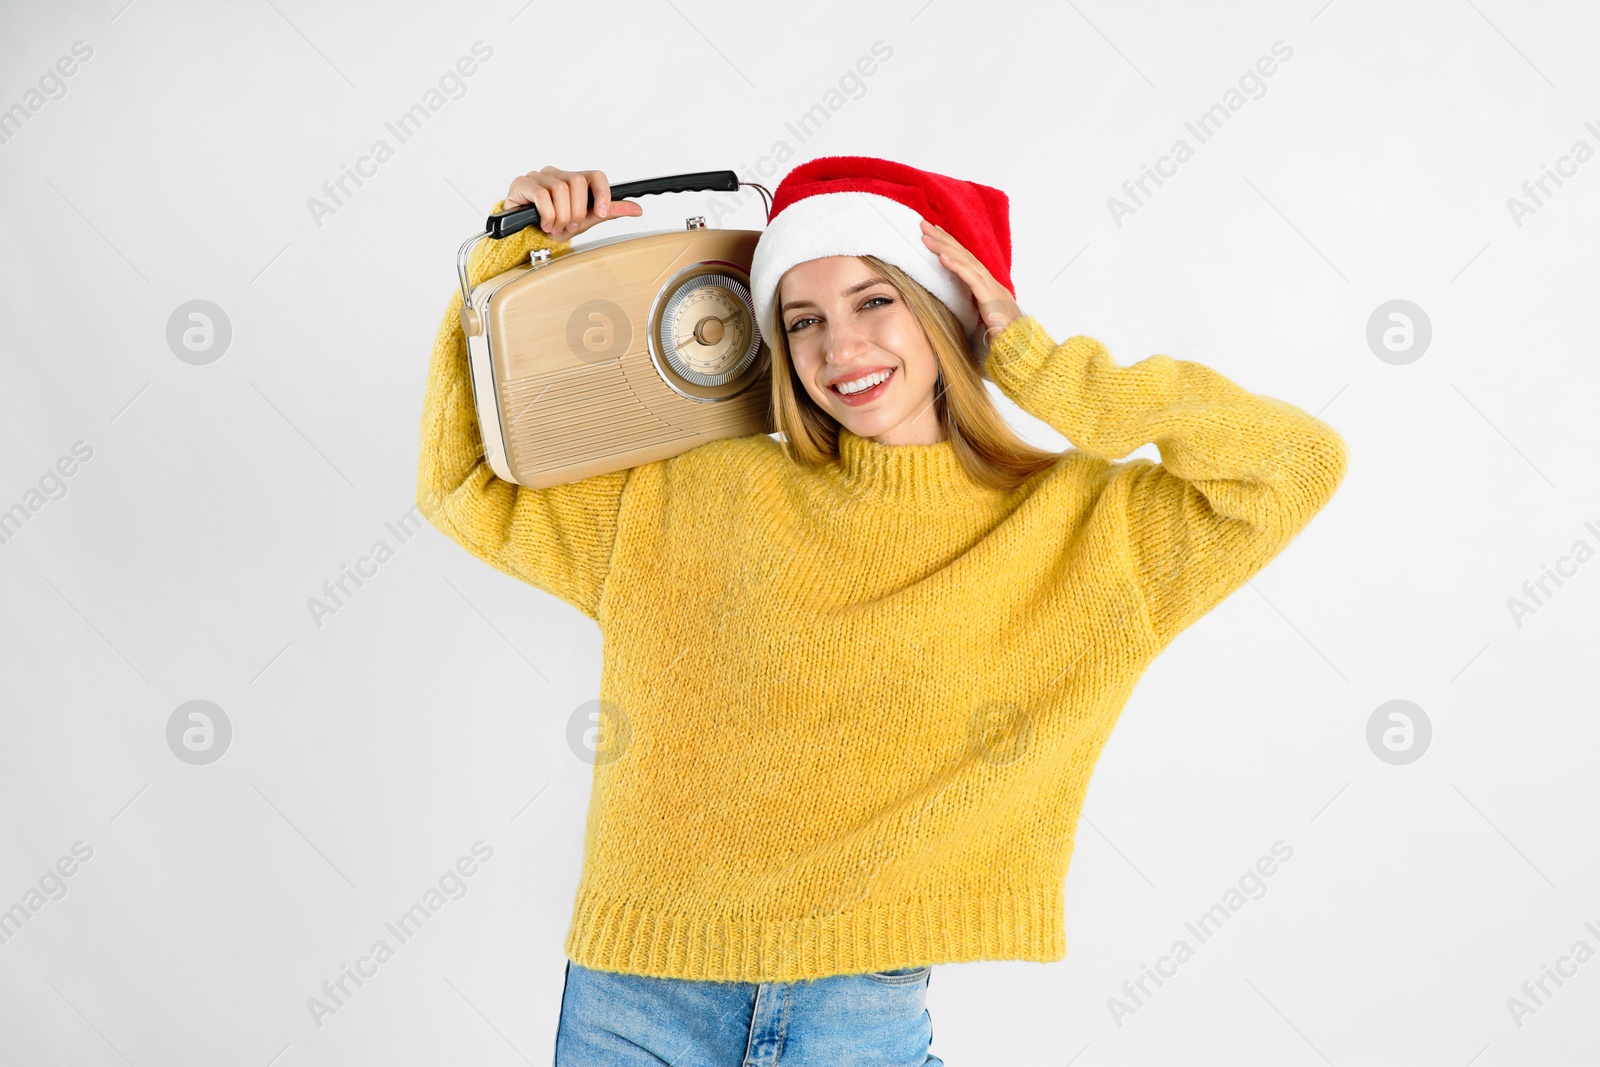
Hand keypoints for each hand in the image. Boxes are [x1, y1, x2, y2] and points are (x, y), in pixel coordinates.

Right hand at [504, 166, 643, 238]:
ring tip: (556, 226)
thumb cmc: (553, 225)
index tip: (601, 213)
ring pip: (561, 189)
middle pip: (578, 183)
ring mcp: (539, 176)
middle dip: (577, 211)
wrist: (524, 236)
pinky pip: (542, 195)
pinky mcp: (523, 183)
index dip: (603, 193)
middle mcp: (557, 174)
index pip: (596, 175)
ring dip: (561, 215)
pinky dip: (547, 214)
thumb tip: (636, 209)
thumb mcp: (585, 221)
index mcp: (574, 180)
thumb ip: (609, 212)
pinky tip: (545, 224)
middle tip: (569, 226)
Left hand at [920, 219, 1022, 349]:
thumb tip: (955, 311)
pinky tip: (941, 256)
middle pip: (964, 255)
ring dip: (944, 247)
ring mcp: (991, 288)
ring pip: (965, 261)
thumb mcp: (981, 323)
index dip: (950, 246)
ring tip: (926, 237)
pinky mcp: (990, 297)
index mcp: (988, 288)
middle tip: (924, 224)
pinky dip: (956, 265)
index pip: (966, 261)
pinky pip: (970, 277)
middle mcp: (990, 283)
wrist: (1020, 350)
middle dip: (943, 238)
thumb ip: (970, 312)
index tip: (934, 235)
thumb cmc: (1003, 341)